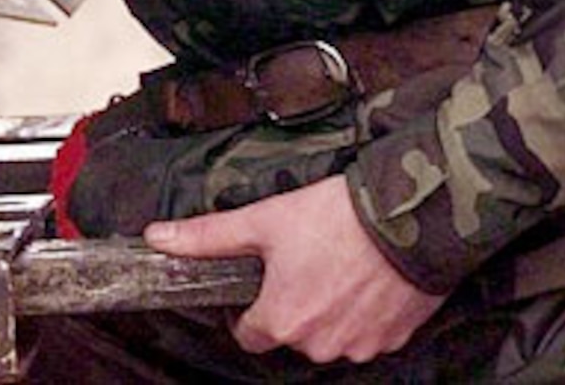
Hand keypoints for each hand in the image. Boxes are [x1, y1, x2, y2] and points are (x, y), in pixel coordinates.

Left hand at [143, 176, 446, 364]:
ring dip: (327, 309)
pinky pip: (366, 333)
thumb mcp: (261, 220)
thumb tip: (157, 239)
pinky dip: (361, 312)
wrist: (406, 219)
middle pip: (290, 334)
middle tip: (300, 262)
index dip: (247, 309)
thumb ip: (207, 237)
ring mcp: (359, 346)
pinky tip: (362, 277)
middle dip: (290, 304)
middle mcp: (319, 345)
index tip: (258, 283)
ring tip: (333, 264)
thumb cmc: (334, 219)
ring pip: (329, 335)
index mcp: (282, 321)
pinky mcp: (393, 339)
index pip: (248, 335)